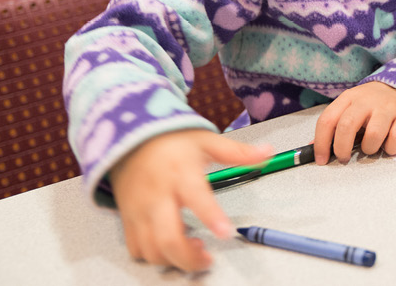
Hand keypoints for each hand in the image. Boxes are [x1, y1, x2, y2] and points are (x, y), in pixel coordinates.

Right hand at [109, 129, 273, 271]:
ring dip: (173, 259)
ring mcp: (140, 210)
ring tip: (193, 249)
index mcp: (181, 174)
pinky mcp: (128, 219)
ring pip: (151, 249)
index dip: (211, 217)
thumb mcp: (207, 140)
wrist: (131, 138)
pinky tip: (171, 246)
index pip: (197, 197)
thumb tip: (267, 153)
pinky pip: (137, 248)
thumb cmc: (171, 140)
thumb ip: (237, 152)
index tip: (225, 232)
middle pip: (168, 238)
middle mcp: (157, 195)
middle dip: (189, 258)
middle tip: (208, 258)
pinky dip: (154, 255)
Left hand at [313, 81, 395, 163]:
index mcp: (348, 98)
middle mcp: (366, 100)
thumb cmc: (371, 105)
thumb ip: (334, 126)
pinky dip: (390, 149)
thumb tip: (314, 148)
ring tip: (370, 147)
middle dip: (342, 148)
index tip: (322, 160)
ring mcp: (387, 108)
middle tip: (344, 158)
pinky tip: (388, 144)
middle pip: (347, 125)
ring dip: (369, 149)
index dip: (321, 143)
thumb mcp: (349, 108)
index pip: (327, 120)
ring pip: (373, 135)